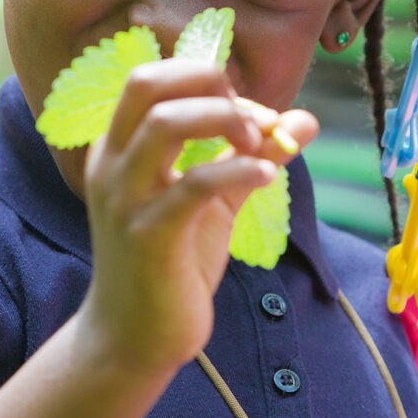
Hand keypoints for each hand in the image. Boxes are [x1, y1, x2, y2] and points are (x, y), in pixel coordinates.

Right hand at [79, 60, 316, 374]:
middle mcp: (113, 165)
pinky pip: (194, 184)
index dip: (207, 80)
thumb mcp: (214, 201)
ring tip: (258, 143)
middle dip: (207, 81)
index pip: (152, 80)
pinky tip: (267, 176)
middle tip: (248, 114)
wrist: (133, 338)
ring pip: (164, 124)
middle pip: (147, 84)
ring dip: (224, 119)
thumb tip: (303, 119)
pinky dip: (238, 170)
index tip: (250, 112)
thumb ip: (251, 156)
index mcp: (119, 149)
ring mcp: (126, 199)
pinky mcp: (149, 236)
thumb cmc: (168, 265)